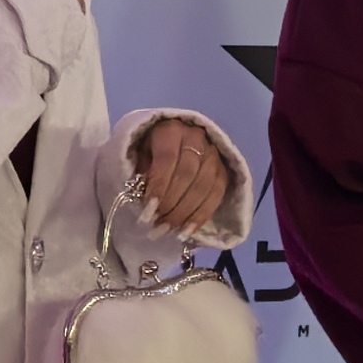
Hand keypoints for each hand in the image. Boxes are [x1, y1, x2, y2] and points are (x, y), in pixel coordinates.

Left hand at [132, 117, 230, 238]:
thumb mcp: (139, 156)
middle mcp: (196, 138)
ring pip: (204, 187)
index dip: (159, 187)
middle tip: (157, 227)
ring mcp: (213, 153)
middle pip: (187, 175)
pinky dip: (201, 216)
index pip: (167, 159)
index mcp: (170, 130)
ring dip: (185, 214)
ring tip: (169, 232)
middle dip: (171, 205)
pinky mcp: (223, 170)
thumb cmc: (149, 150)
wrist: (172, 141)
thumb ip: (143, 176)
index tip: (148, 212)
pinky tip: (187, 231)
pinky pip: (217, 195)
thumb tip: (148, 207)